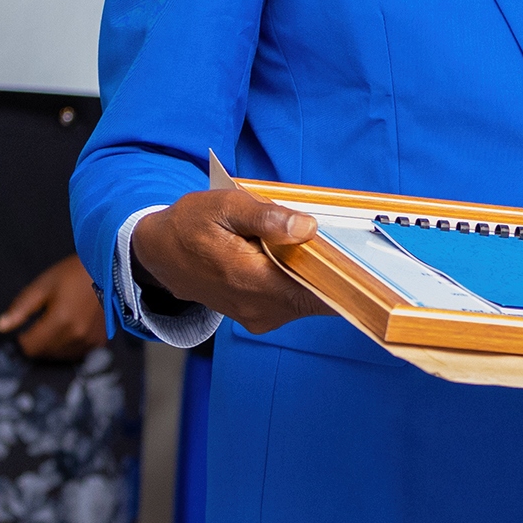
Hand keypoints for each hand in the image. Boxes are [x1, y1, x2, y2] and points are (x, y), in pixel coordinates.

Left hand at [0, 254, 110, 360]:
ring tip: (59, 323)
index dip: (23, 338)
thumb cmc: (73, 274)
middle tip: (44, 320)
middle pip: (44, 354)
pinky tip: (72, 328)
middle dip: (38, 342)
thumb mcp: (43, 285)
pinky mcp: (100, 343)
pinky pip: (76, 354)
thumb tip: (0, 328)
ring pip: (59, 356)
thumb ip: (20, 308)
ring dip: (53, 346)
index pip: (30, 347)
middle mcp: (76, 338)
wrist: (110, 269)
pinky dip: (69, 346)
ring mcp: (90, 342)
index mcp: (59, 322)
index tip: (28, 324)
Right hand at [131, 184, 330, 334]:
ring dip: (318, 276)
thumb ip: (266, 217)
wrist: (158, 253)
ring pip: (307, 300)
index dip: (345, 278)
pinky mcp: (257, 316)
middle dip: (336, 272)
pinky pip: (293, 302)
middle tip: (348, 244)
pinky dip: (302, 282)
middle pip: (318, 297)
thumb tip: (306, 227)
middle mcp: (259, 308)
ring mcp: (258, 316)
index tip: (364, 260)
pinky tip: (300, 259)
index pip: (316, 292)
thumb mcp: (225, 206)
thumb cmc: (190, 225)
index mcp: (252, 281)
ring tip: (320, 246)